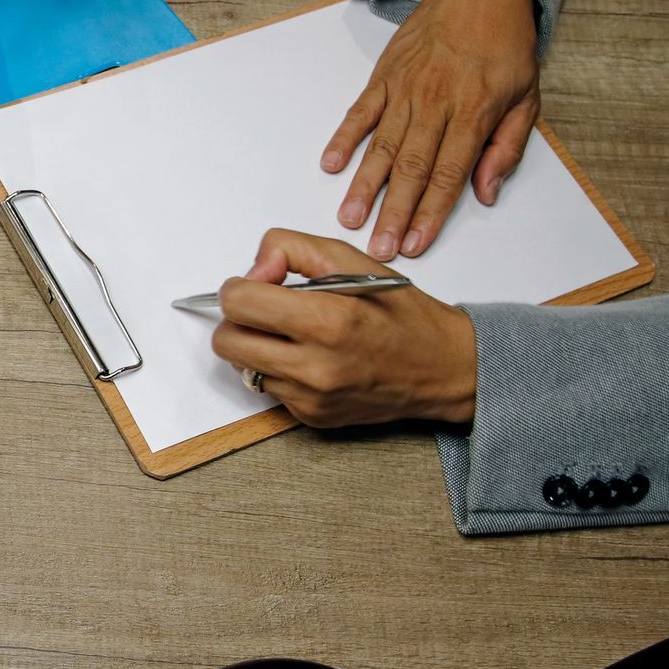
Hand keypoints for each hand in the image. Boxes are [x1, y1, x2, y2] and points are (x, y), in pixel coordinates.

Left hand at [210, 228, 476, 428]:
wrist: (442, 369)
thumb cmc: (402, 314)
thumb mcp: (353, 260)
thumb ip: (293, 250)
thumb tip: (254, 270)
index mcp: (326, 320)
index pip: (237, 303)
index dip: (240, 286)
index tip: (259, 283)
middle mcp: (314, 366)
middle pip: (226, 342)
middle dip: (239, 320)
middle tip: (267, 310)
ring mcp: (310, 397)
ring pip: (242, 368)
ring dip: (256, 346)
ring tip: (292, 334)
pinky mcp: (310, 417)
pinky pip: (268, 390)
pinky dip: (279, 370)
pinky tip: (311, 358)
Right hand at [322, 0, 539, 260]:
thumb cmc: (504, 44)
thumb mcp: (527, 97)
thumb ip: (507, 147)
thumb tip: (487, 192)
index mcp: (474, 112)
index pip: (448, 174)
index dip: (430, 214)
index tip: (414, 243)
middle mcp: (436, 104)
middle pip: (411, 169)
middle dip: (392, 212)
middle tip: (377, 247)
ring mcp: (405, 90)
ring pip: (382, 146)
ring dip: (364, 186)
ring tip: (349, 218)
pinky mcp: (383, 77)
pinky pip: (360, 112)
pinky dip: (344, 138)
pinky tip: (331, 164)